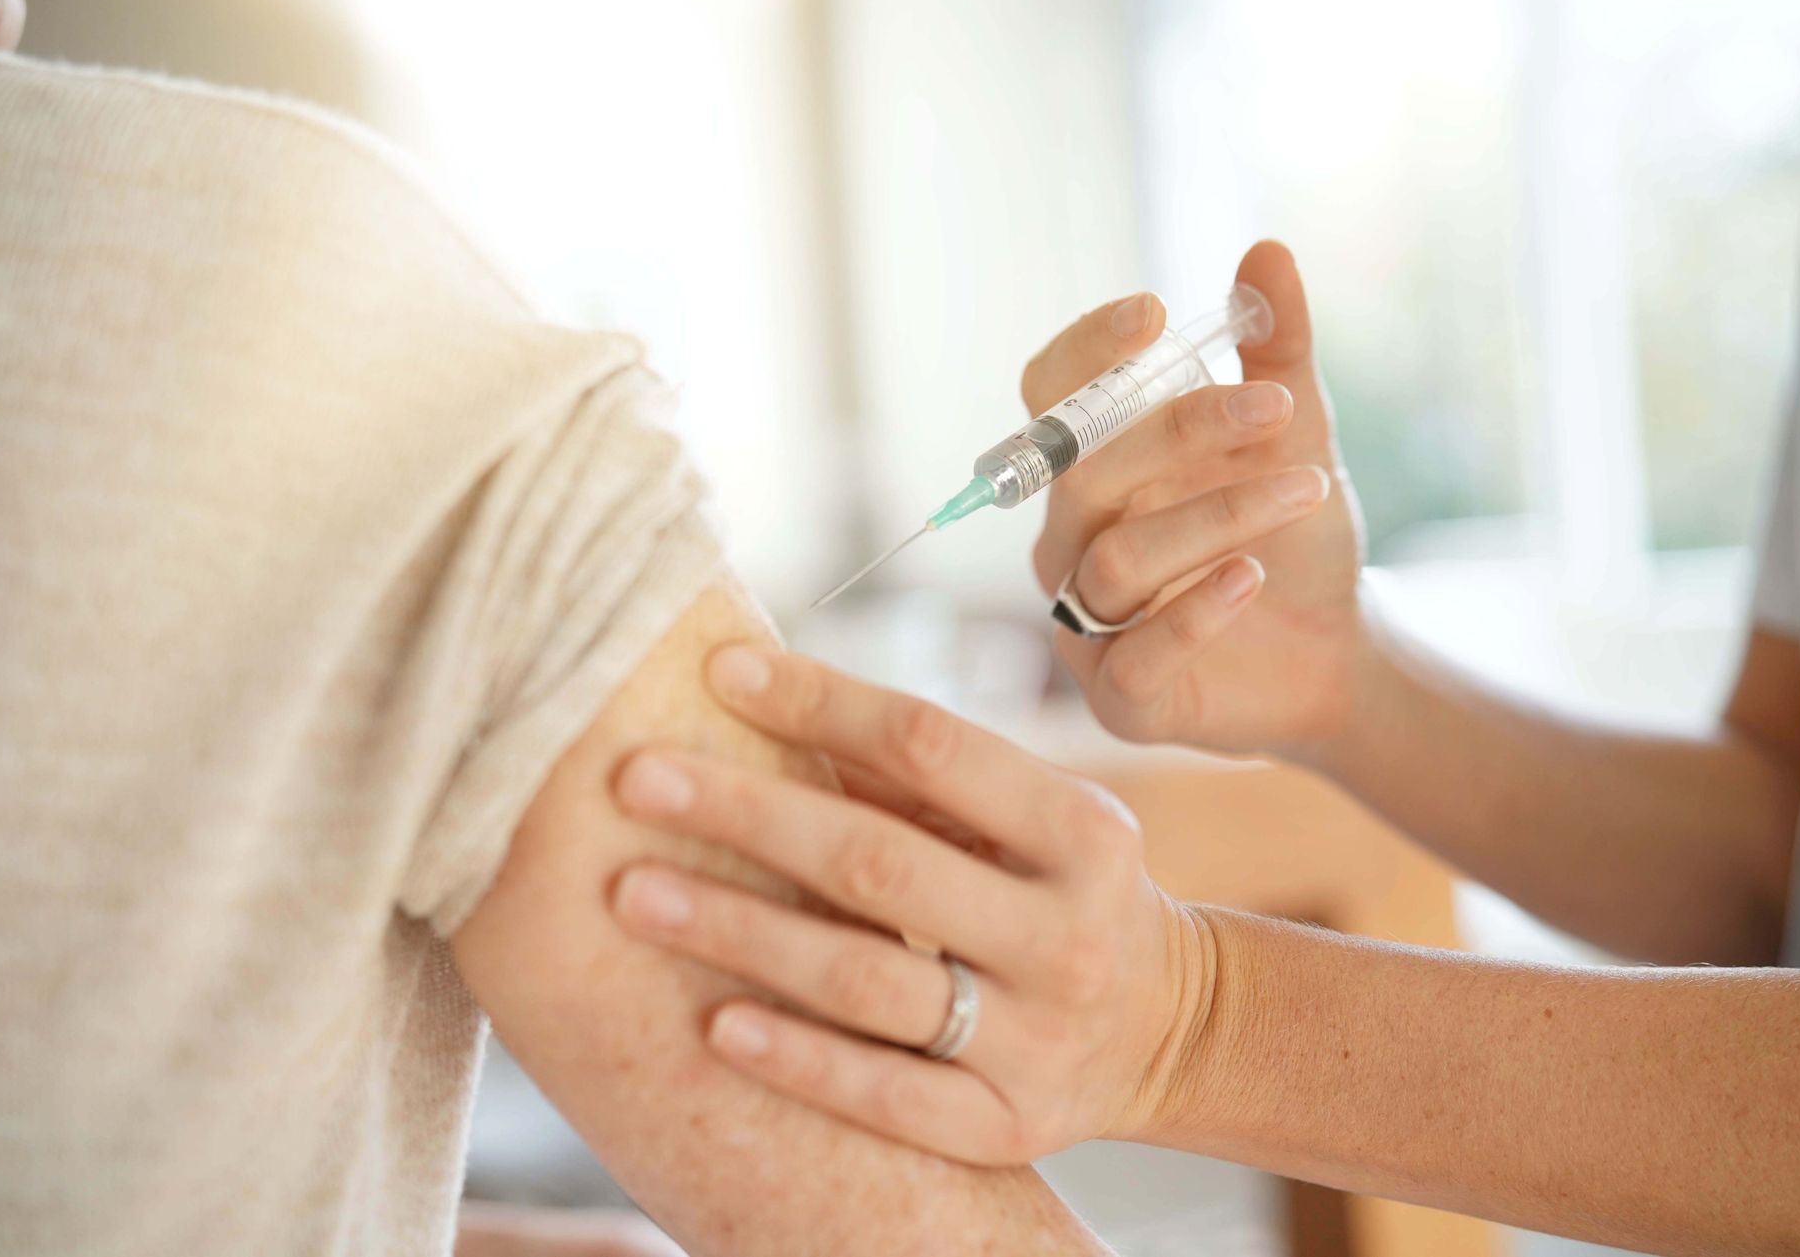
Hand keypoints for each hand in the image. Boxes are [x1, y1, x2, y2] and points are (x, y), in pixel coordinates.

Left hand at [606, 645, 1219, 1165]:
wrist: (1165, 1031)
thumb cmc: (1061, 890)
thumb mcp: (1033, 818)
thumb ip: (919, 776)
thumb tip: (765, 697)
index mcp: (1082, 831)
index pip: (932, 746)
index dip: (821, 703)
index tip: (717, 671)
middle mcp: (1067, 935)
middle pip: (881, 866)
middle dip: (748, 817)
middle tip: (637, 780)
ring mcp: (1039, 1040)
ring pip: (870, 984)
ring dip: (741, 933)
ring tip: (635, 896)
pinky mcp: (1008, 1128)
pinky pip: (888, 1097)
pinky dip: (799, 1059)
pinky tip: (714, 1023)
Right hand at [1025, 242, 1366, 752]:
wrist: (1336, 655)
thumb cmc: (1290, 541)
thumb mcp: (1295, 441)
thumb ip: (1279, 354)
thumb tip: (1268, 252)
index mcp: (1092, 471)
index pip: (1048, 400)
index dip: (1085, 355)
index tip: (1156, 313)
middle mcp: (1069, 543)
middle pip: (1082, 475)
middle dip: (1178, 432)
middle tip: (1274, 408)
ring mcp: (1087, 624)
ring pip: (1117, 560)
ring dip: (1216, 516)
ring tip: (1309, 489)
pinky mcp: (1124, 698)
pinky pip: (1136, 655)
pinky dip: (1196, 612)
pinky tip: (1255, 576)